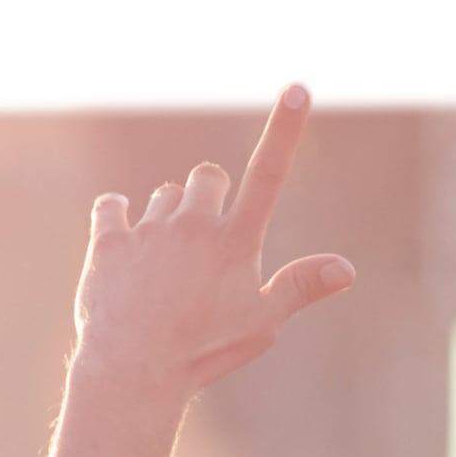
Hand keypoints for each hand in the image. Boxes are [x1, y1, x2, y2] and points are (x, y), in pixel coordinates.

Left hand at [76, 86, 359, 403]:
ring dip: (169, 216)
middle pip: (206, 175)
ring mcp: (150, 229)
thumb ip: (301, 286)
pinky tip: (126, 247)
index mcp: (236, 241)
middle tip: (205, 239)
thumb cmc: (206, 350)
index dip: (285, 129)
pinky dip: (120, 219)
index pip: (269, 173)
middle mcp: (194, 224)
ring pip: (164, 196)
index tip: (297, 88)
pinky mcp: (109, 240)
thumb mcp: (263, 323)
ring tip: (166, 265)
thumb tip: (346, 268)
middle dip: (208, 194)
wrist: (135, 369)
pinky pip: (113, 206)